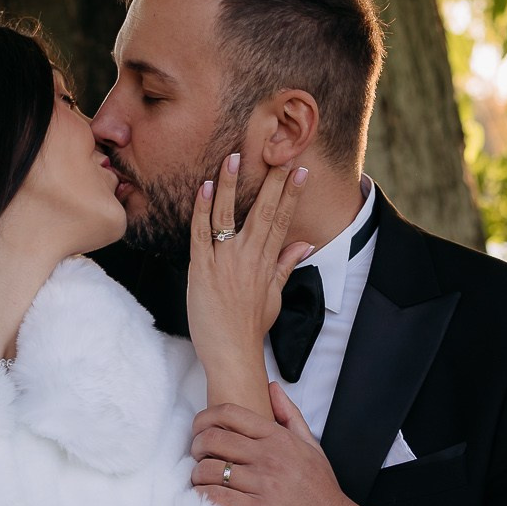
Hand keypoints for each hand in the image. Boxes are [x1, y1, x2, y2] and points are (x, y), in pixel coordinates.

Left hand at [186, 153, 313, 401]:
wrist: (231, 352)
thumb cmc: (250, 326)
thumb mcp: (274, 295)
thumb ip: (286, 265)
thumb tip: (306, 245)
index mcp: (266, 262)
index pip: (282, 220)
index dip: (290, 194)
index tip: (299, 171)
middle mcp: (248, 257)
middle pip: (262, 211)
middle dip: (271, 181)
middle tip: (277, 153)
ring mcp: (224, 261)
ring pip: (228, 215)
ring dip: (230, 185)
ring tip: (234, 158)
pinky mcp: (200, 268)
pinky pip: (200, 233)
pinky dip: (202, 209)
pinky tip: (204, 188)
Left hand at [192, 381, 368, 505]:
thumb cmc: (321, 492)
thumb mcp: (311, 447)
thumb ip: (290, 416)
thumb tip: (272, 388)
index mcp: (279, 439)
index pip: (230, 413)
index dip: (205, 418)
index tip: (199, 429)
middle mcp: (269, 458)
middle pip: (212, 438)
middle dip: (196, 446)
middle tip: (197, 457)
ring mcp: (262, 485)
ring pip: (207, 469)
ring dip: (197, 475)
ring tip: (202, 482)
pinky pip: (214, 497)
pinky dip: (201, 497)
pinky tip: (205, 500)